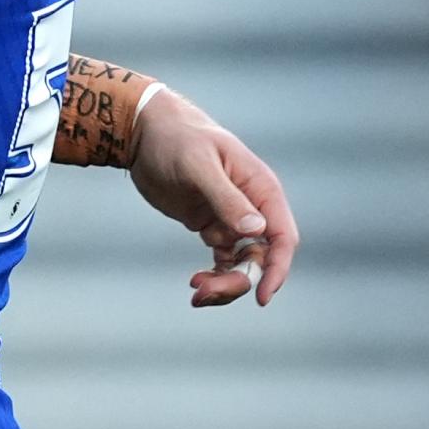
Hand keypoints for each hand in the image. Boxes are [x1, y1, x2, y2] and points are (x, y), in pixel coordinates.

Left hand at [127, 92, 297, 306]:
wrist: (146, 132)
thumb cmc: (177, 139)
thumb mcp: (199, 165)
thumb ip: (226, 197)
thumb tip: (256, 229)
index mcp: (261, 189)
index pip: (282, 237)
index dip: (277, 268)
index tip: (262, 296)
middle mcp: (253, 206)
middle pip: (261, 257)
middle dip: (240, 280)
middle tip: (205, 291)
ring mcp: (232, 218)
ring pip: (242, 263)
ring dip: (224, 283)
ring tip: (197, 291)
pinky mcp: (211, 225)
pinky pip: (223, 260)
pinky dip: (214, 275)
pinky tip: (195, 283)